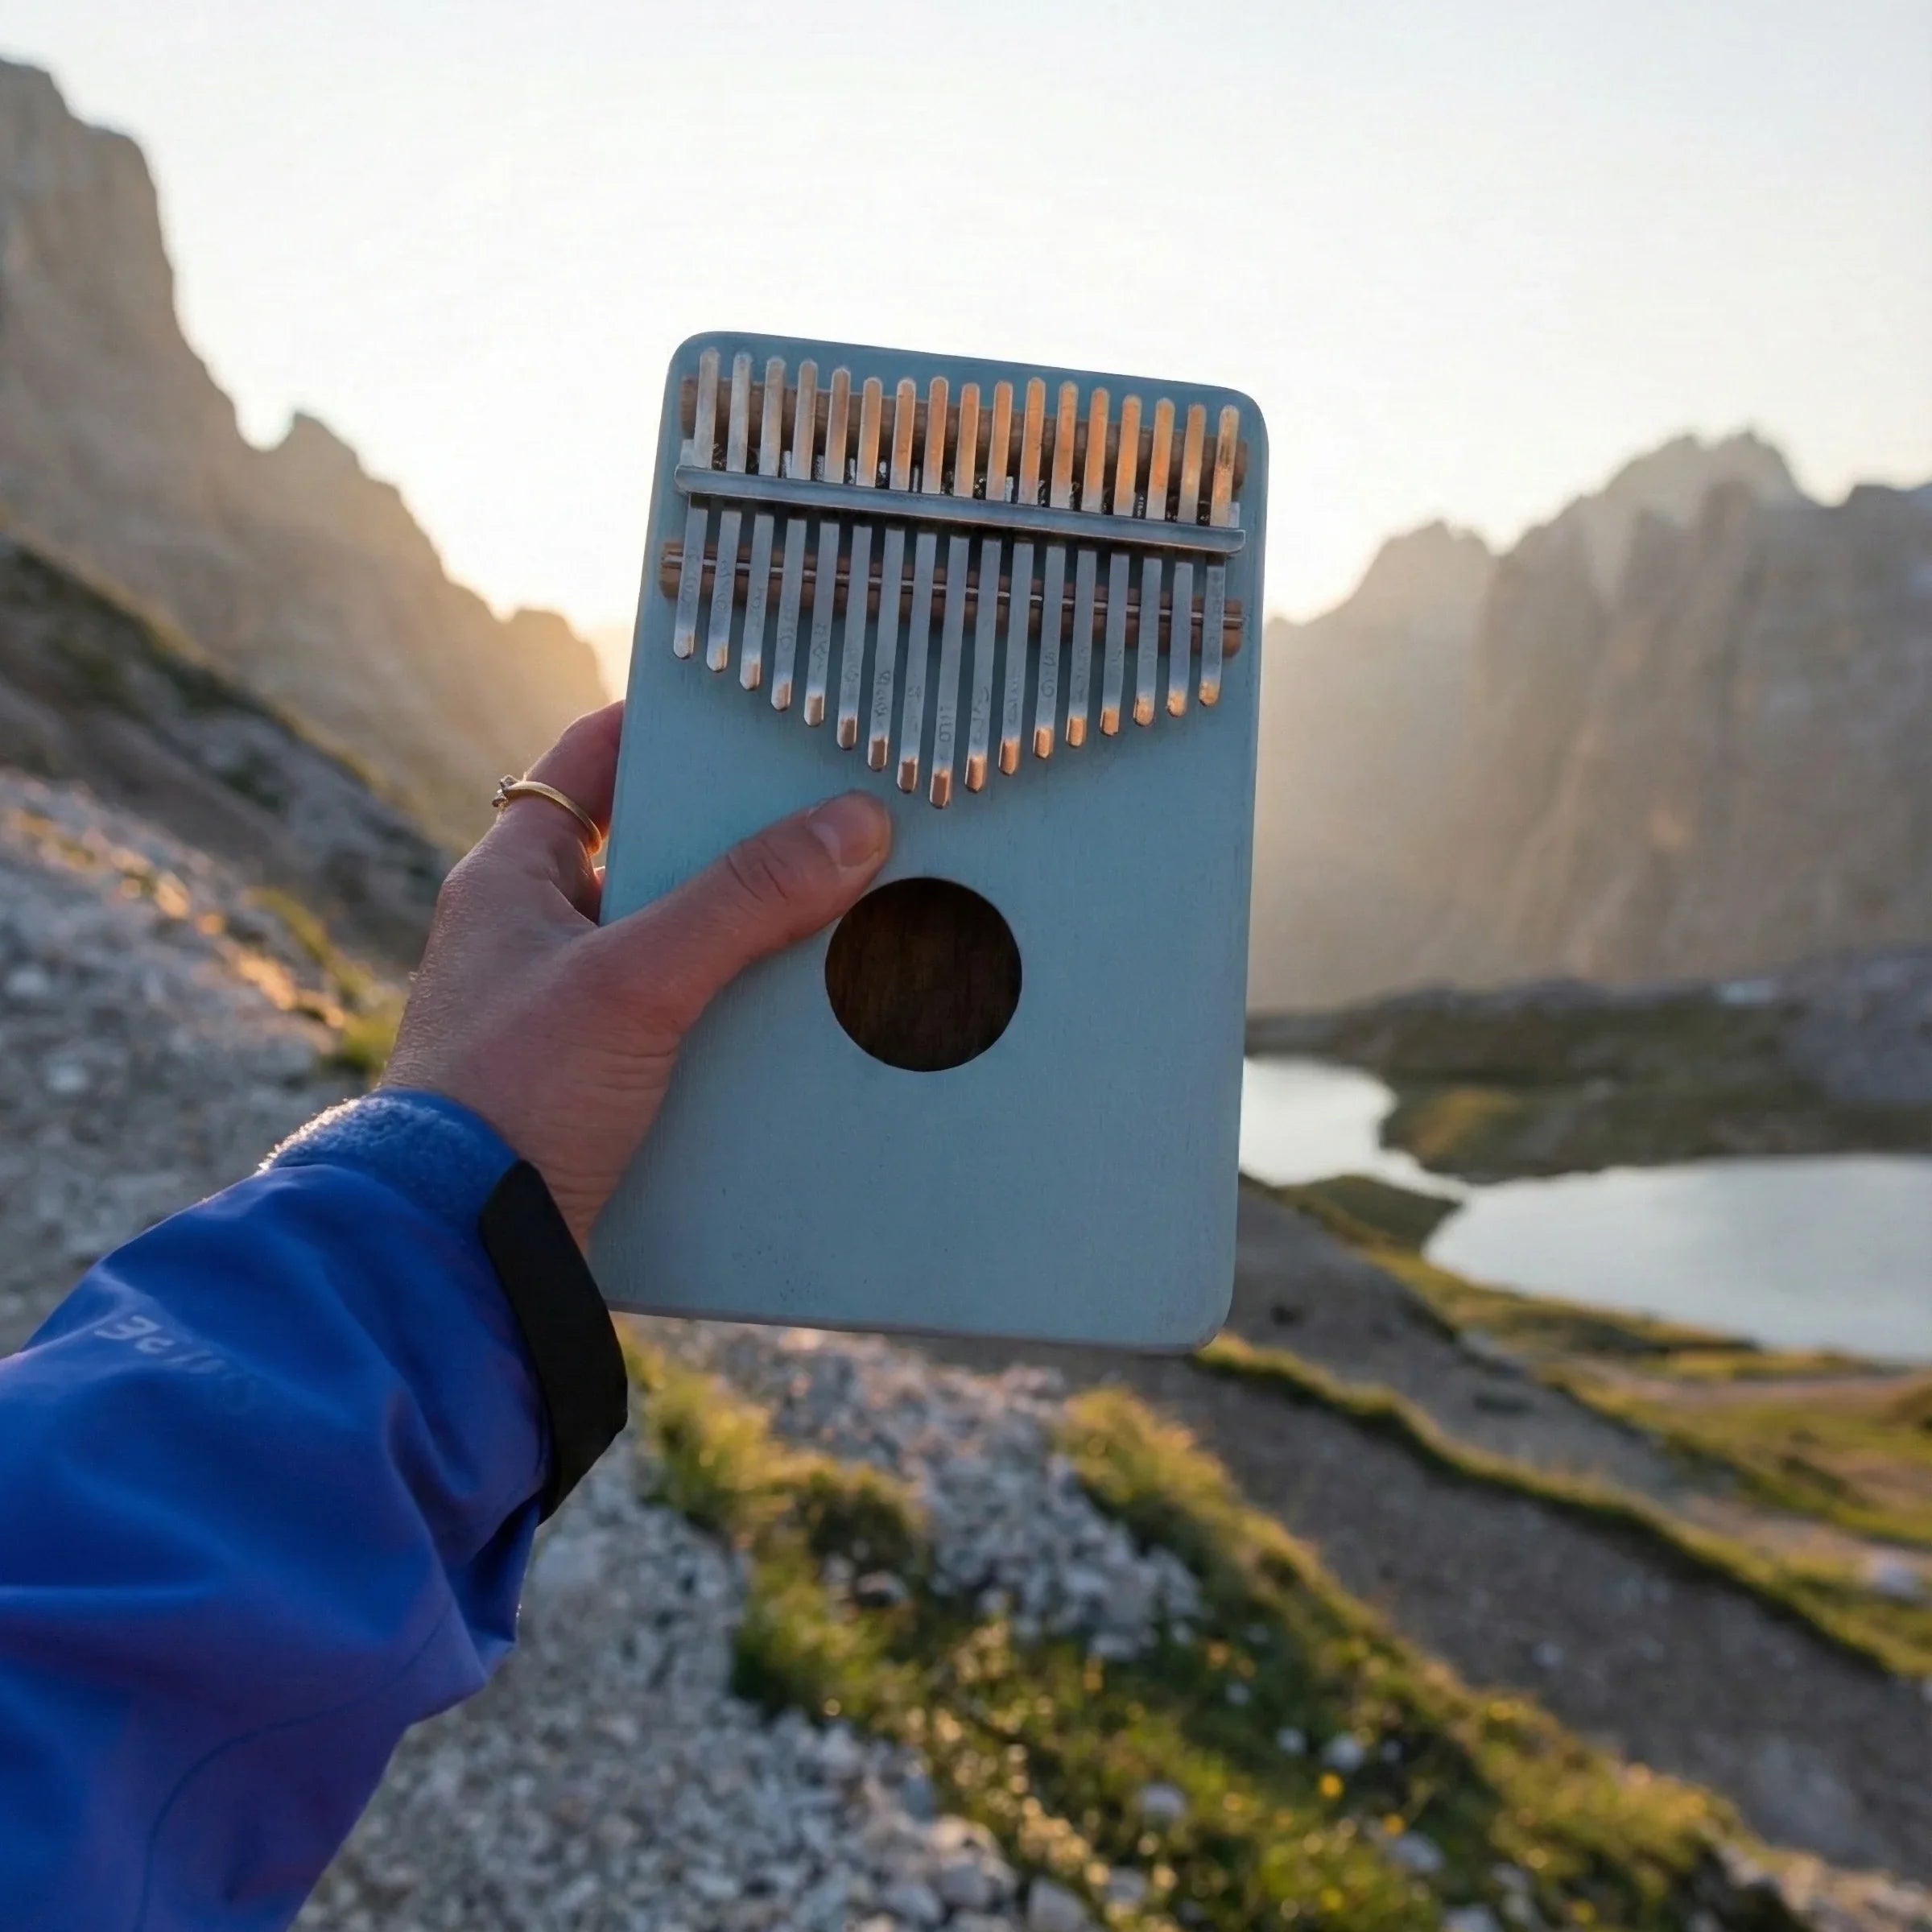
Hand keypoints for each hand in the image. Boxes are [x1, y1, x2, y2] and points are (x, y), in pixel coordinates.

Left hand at [384, 702, 891, 1244]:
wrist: (456, 1250)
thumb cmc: (513, 1094)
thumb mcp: (635, 979)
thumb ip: (742, 899)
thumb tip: (856, 823)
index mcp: (511, 880)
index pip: (587, 764)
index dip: (662, 728)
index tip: (748, 710)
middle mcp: (533, 936)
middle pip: (651, 854)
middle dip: (738, 842)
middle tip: (829, 814)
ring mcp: (563, 1012)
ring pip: (676, 943)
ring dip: (748, 935)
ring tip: (844, 911)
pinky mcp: (595, 1083)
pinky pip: (683, 1020)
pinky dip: (737, 1011)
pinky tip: (805, 1016)